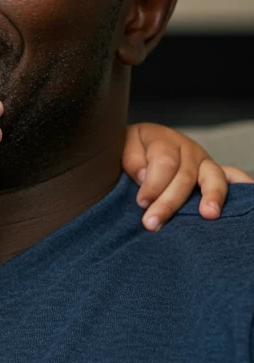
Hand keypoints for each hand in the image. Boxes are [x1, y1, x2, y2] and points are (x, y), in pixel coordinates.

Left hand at [122, 122, 253, 230]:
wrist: (137, 143)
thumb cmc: (127, 149)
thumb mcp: (121, 146)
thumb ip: (131, 160)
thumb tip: (144, 177)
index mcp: (162, 138)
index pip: (164, 162)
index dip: (153, 184)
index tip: (141, 203)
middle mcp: (187, 148)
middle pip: (184, 175)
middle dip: (169, 202)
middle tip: (152, 223)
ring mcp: (203, 160)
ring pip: (212, 177)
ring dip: (211, 196)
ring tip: (208, 215)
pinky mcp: (213, 171)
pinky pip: (232, 176)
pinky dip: (242, 184)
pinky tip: (247, 193)